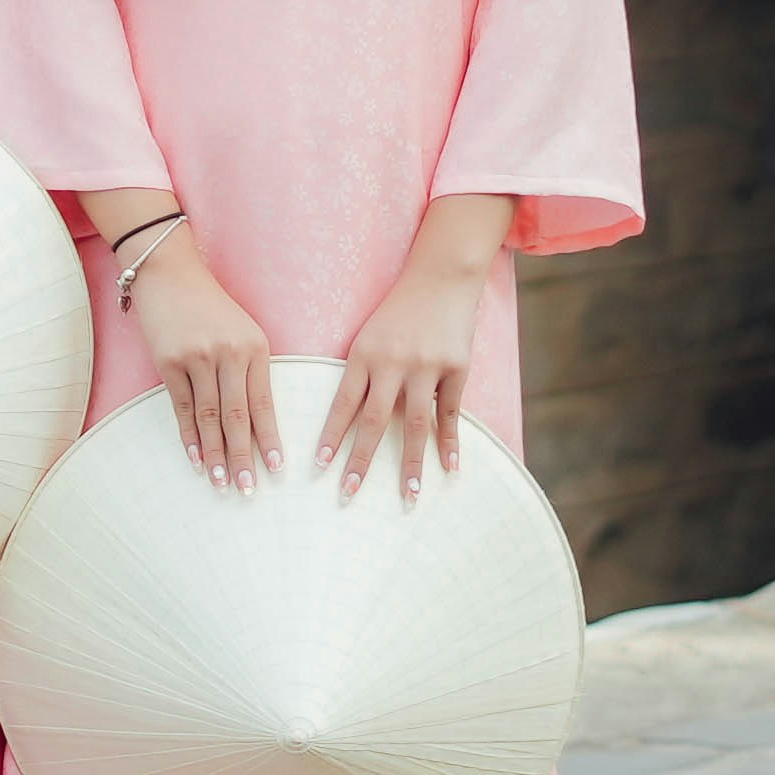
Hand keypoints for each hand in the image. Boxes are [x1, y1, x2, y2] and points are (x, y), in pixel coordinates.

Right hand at [121, 223, 282, 490]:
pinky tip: (195, 458)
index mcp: (255, 347)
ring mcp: (197, 358)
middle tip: (249, 490)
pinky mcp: (168, 362)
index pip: (264, 402)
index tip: (277, 468)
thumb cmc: (209, 306)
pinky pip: (182, 407)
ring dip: (215, 454)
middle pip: (238, 416)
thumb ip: (250, 369)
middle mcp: (229, 353)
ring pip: (210, 417)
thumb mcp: (241, 330)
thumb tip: (256, 421)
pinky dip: (189, 435)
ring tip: (222, 484)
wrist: (167, 272)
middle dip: (243, 457)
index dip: (270, 438)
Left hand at [323, 207, 510, 499]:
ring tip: (408, 496)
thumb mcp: (369, 336)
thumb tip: (347, 421)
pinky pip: (451, 413)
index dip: (331, 436)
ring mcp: (426, 366)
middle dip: (360, 461)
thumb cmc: (398, 313)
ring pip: (415, 423)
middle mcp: (393, 362)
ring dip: (411, 464)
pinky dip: (450, 442)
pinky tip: (449, 468)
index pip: (343, 403)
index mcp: (364, 354)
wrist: (441, 277)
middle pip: (374, 421)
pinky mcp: (456, 368)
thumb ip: (361, 374)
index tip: (319, 468)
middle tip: (348, 495)